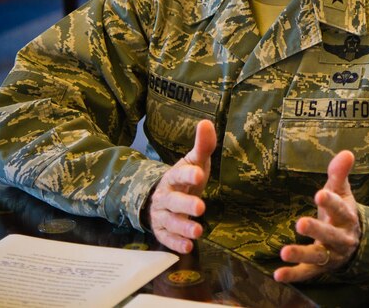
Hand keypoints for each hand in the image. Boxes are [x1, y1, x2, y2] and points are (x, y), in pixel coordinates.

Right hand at [147, 119, 216, 252]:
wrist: (162, 197)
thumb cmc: (185, 178)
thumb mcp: (194, 161)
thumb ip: (203, 145)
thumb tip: (206, 122)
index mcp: (174, 177)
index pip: (179, 174)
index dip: (188, 174)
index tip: (200, 174)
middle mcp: (166, 196)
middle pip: (173, 201)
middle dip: (186, 204)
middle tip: (201, 207)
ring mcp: (162, 214)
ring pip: (170, 221)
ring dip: (183, 226)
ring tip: (198, 231)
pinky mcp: (162, 230)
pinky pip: (166, 238)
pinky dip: (176, 243)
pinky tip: (188, 247)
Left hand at [274, 150, 361, 282]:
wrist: (355, 243)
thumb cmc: (342, 211)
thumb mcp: (343, 192)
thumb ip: (340, 173)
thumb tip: (347, 152)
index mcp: (348, 217)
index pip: (341, 209)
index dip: (331, 202)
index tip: (319, 194)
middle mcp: (342, 238)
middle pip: (331, 235)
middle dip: (317, 230)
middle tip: (300, 223)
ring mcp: (331, 255)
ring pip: (318, 256)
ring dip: (301, 254)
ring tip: (284, 251)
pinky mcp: (320, 268)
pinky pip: (306, 273)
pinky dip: (293, 275)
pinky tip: (277, 274)